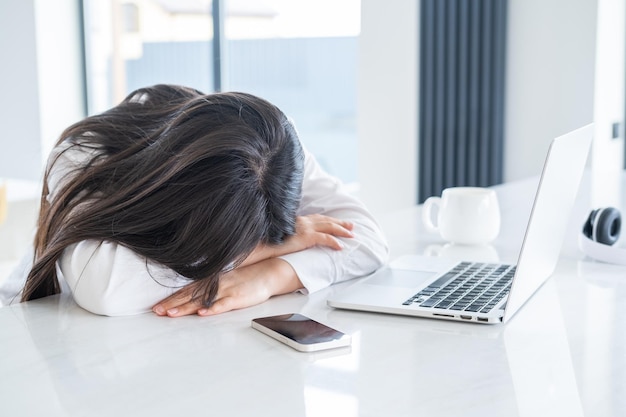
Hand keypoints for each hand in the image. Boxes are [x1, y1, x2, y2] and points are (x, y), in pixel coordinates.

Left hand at [152, 258, 301, 317]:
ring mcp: (226, 291)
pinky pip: (223, 304)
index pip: (187, 291)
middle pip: (190, 296)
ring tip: (171, 314)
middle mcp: (215, 285)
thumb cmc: (246, 278)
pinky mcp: (238, 298)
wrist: (269, 272)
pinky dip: (212, 308)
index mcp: (211, 281)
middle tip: (156, 312)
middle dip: (172, 304)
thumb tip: (192, 295)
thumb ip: (210, 286)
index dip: (172, 298)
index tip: (157, 306)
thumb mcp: (225, 279)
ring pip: (202, 300)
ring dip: (186, 307)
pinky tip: (202, 313)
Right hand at [242, 214, 353, 265]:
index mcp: (296, 220)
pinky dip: (334, 241)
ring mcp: (304, 228)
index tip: (337, 221)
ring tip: (352, 235)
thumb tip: (290, 240)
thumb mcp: (278, 235)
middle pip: (325, 220)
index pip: (316, 218)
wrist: (259, 245)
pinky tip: (341, 246)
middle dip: (339, 222)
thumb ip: (287, 235)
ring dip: (341, 230)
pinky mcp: (305, 237)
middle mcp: (301, 221)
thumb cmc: (265, 242)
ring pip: (328, 227)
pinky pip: (325, 238)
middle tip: (351, 225)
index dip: (328, 220)